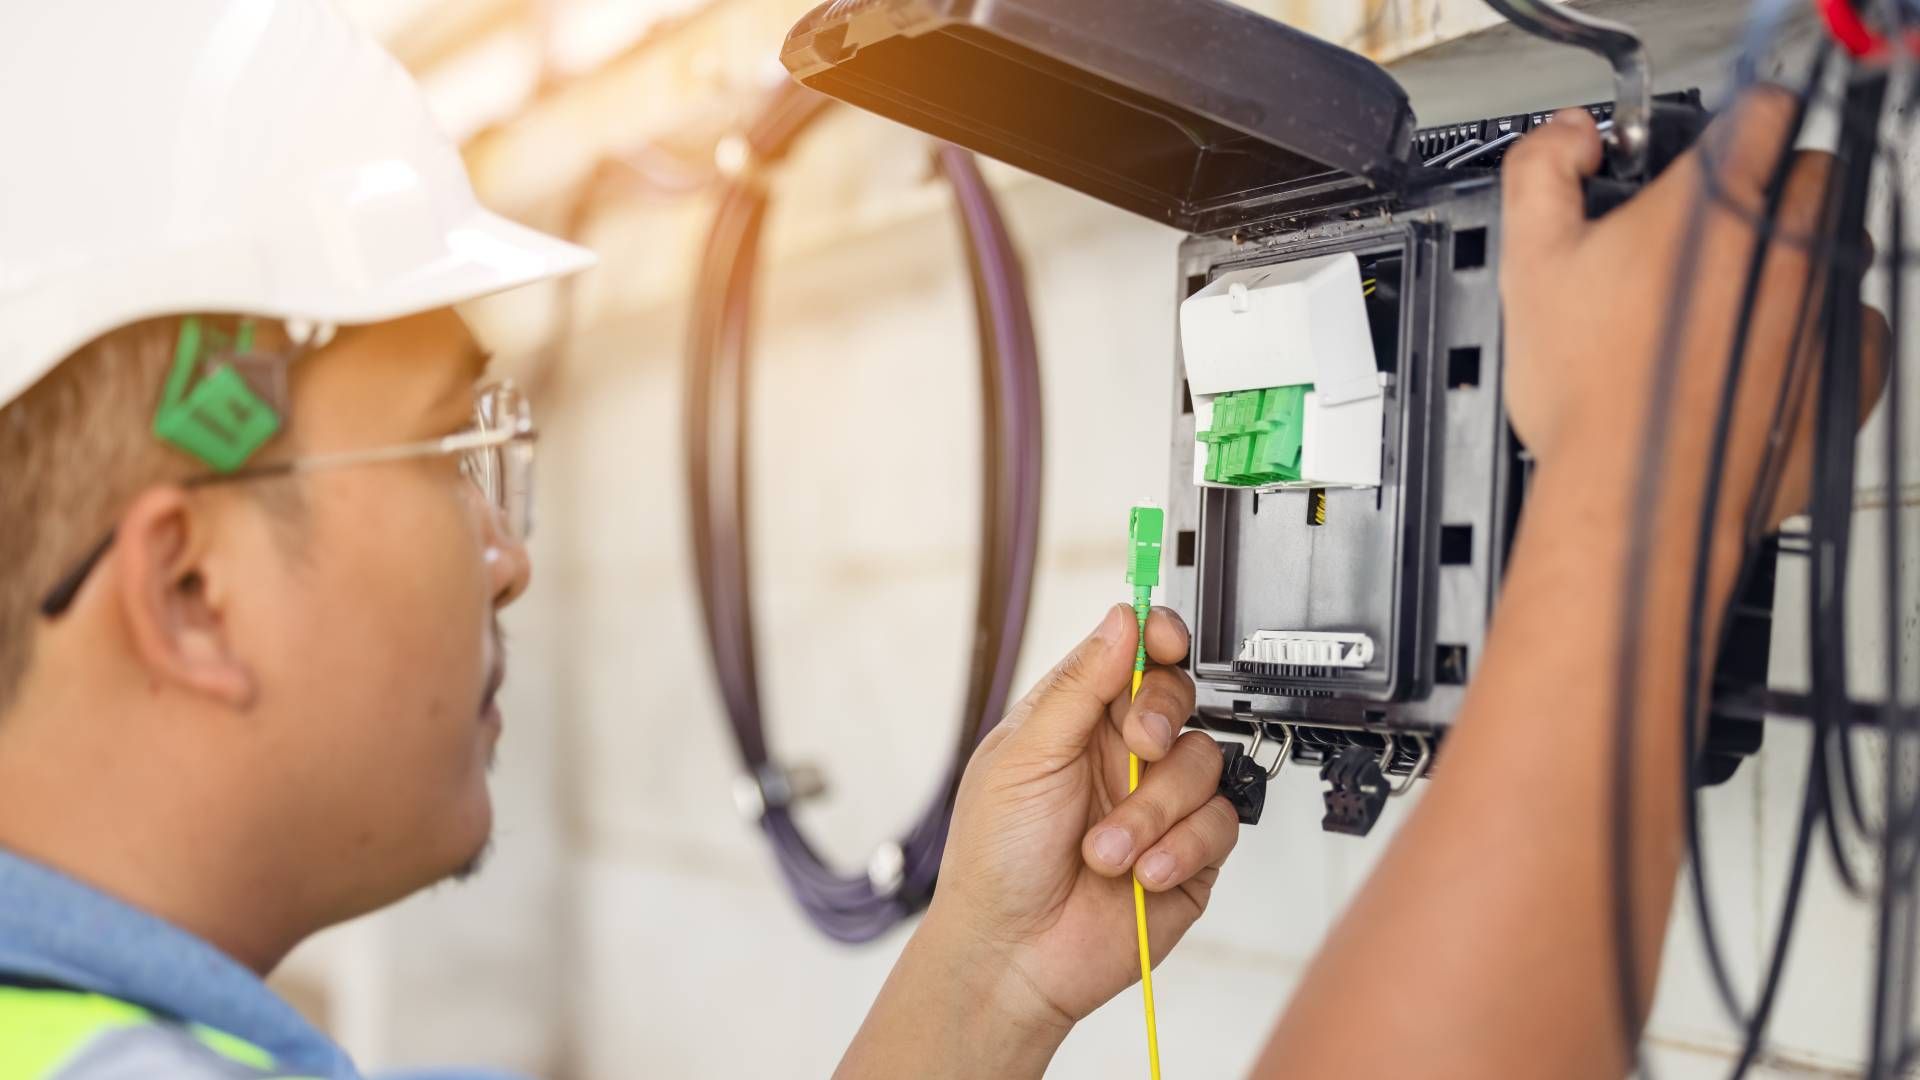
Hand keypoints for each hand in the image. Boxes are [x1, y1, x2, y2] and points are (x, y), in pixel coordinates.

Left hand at [919, 603, 1237, 1027]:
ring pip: (1203, 763)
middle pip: (1179, 698)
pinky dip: (1180, 848)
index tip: (1166, 640)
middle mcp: (1123, 755)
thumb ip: (1078, 686)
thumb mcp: (1023, 757)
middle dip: (1161, 718)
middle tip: (1138, 748)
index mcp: (1078, 720)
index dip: (1158, 638)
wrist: (1013, 955)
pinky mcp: (1189, 855)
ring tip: (1106, 850)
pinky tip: (1141, 873)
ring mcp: (1158, 804)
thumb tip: (1122, 619)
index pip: (1133, 656)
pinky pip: (1218, 826)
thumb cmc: (996, 859)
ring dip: (1154, 810)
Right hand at [1500, 89, 1886, 530]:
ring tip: (1731, 313)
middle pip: (1811, 176)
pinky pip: (1859, 327)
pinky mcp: (1851, 368)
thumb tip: (1569, 137)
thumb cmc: (1590, 394)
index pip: (1762, 109)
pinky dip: (1823, 337)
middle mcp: (1787, 242)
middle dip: (1767, 196)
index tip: (1713, 152)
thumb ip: (1541, 171)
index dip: (1733, 124)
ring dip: (1799, 264)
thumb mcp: (1528, 264)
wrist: (1636, 497)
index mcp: (1714, 200)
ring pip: (1839, 251)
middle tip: (1709, 243)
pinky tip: (1766, 362)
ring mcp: (1827, 304)